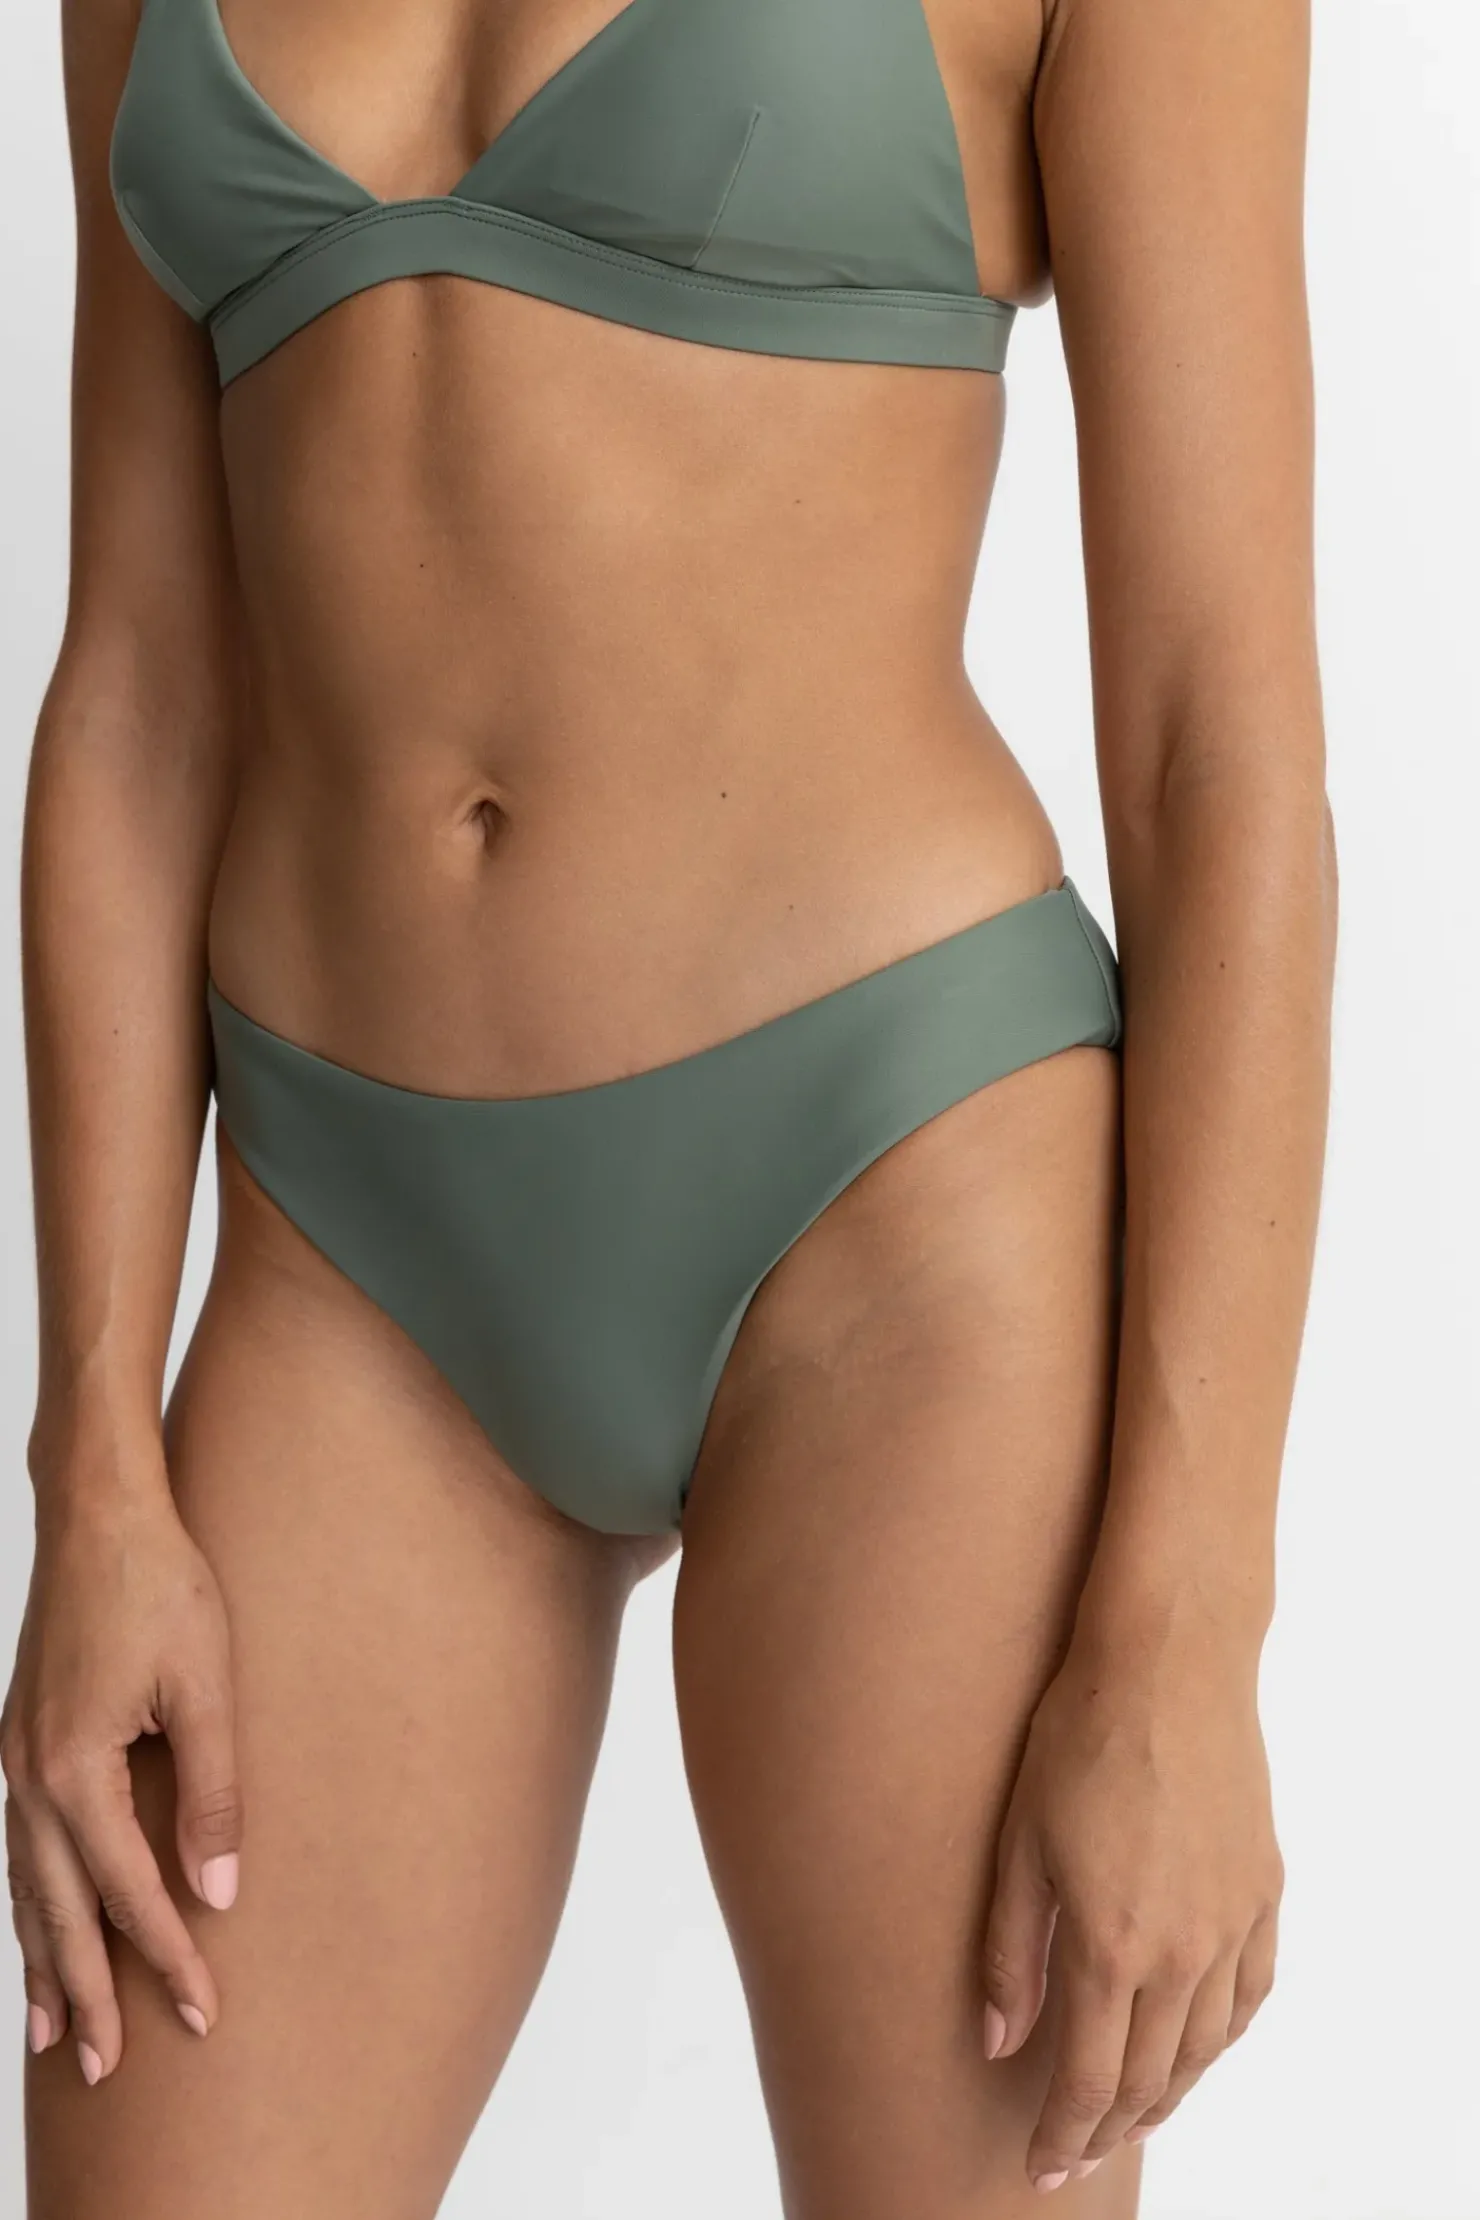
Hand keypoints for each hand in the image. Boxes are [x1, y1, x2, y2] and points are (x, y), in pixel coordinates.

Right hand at [2, 1453, 241, 2083]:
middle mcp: (30, 1777)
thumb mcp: (206, 1682)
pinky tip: (38, 1922)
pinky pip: (18, 1846)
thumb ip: (213, 1788)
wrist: (99, 1514)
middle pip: (55, 1911)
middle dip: (82, 1992)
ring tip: (50, 2032)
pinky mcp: (21, 1742)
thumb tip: (223, 1887)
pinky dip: (26, 1900)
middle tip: (103, 2070)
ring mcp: (16, 1761)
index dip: (168, 1956)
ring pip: (24, 1886)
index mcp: (75, 1769)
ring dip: (41, 1959)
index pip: (128, 1891)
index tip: (202, 2013)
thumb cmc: (160, 1584)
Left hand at [981, 1634, 1280, 2191]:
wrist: (1167, 1665)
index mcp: (1114, 1945)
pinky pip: (1252, 1993)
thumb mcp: (1019, 1845)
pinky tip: (1199, 2046)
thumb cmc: (1077, 1740)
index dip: (1063, 2135)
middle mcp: (1185, 1950)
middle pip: (1151, 2078)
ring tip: (1132, 2118)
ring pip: (1207, 2047)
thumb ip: (1011, 1953)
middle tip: (1075, 2153)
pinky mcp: (1263, 1890)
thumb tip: (1000, 2043)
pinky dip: (1223, 2037)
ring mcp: (1233, 1922)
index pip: (1090, 2080)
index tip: (1040, 2167)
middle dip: (1108, 2129)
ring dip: (1170, 2095)